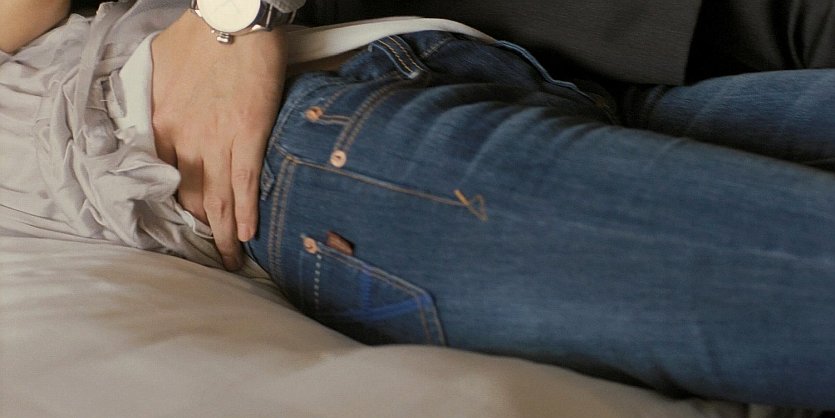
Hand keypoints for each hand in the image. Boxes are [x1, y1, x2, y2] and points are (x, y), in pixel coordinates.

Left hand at [151, 11, 287, 269]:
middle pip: (191, 197)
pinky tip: (247, 234)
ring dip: (222, 235)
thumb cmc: (197, 37)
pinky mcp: (249, 136)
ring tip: (230, 261)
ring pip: (217, 199)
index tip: (185, 224)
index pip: (165, 177)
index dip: (176, 205)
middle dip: (199, 230)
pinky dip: (246, 211)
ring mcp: (218, 141)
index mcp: (162, 124)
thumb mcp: (158, 68)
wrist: (232, 19)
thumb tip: (161, 117)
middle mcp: (186, 141)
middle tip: (208, 256)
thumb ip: (158, 100)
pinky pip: (245, 183)